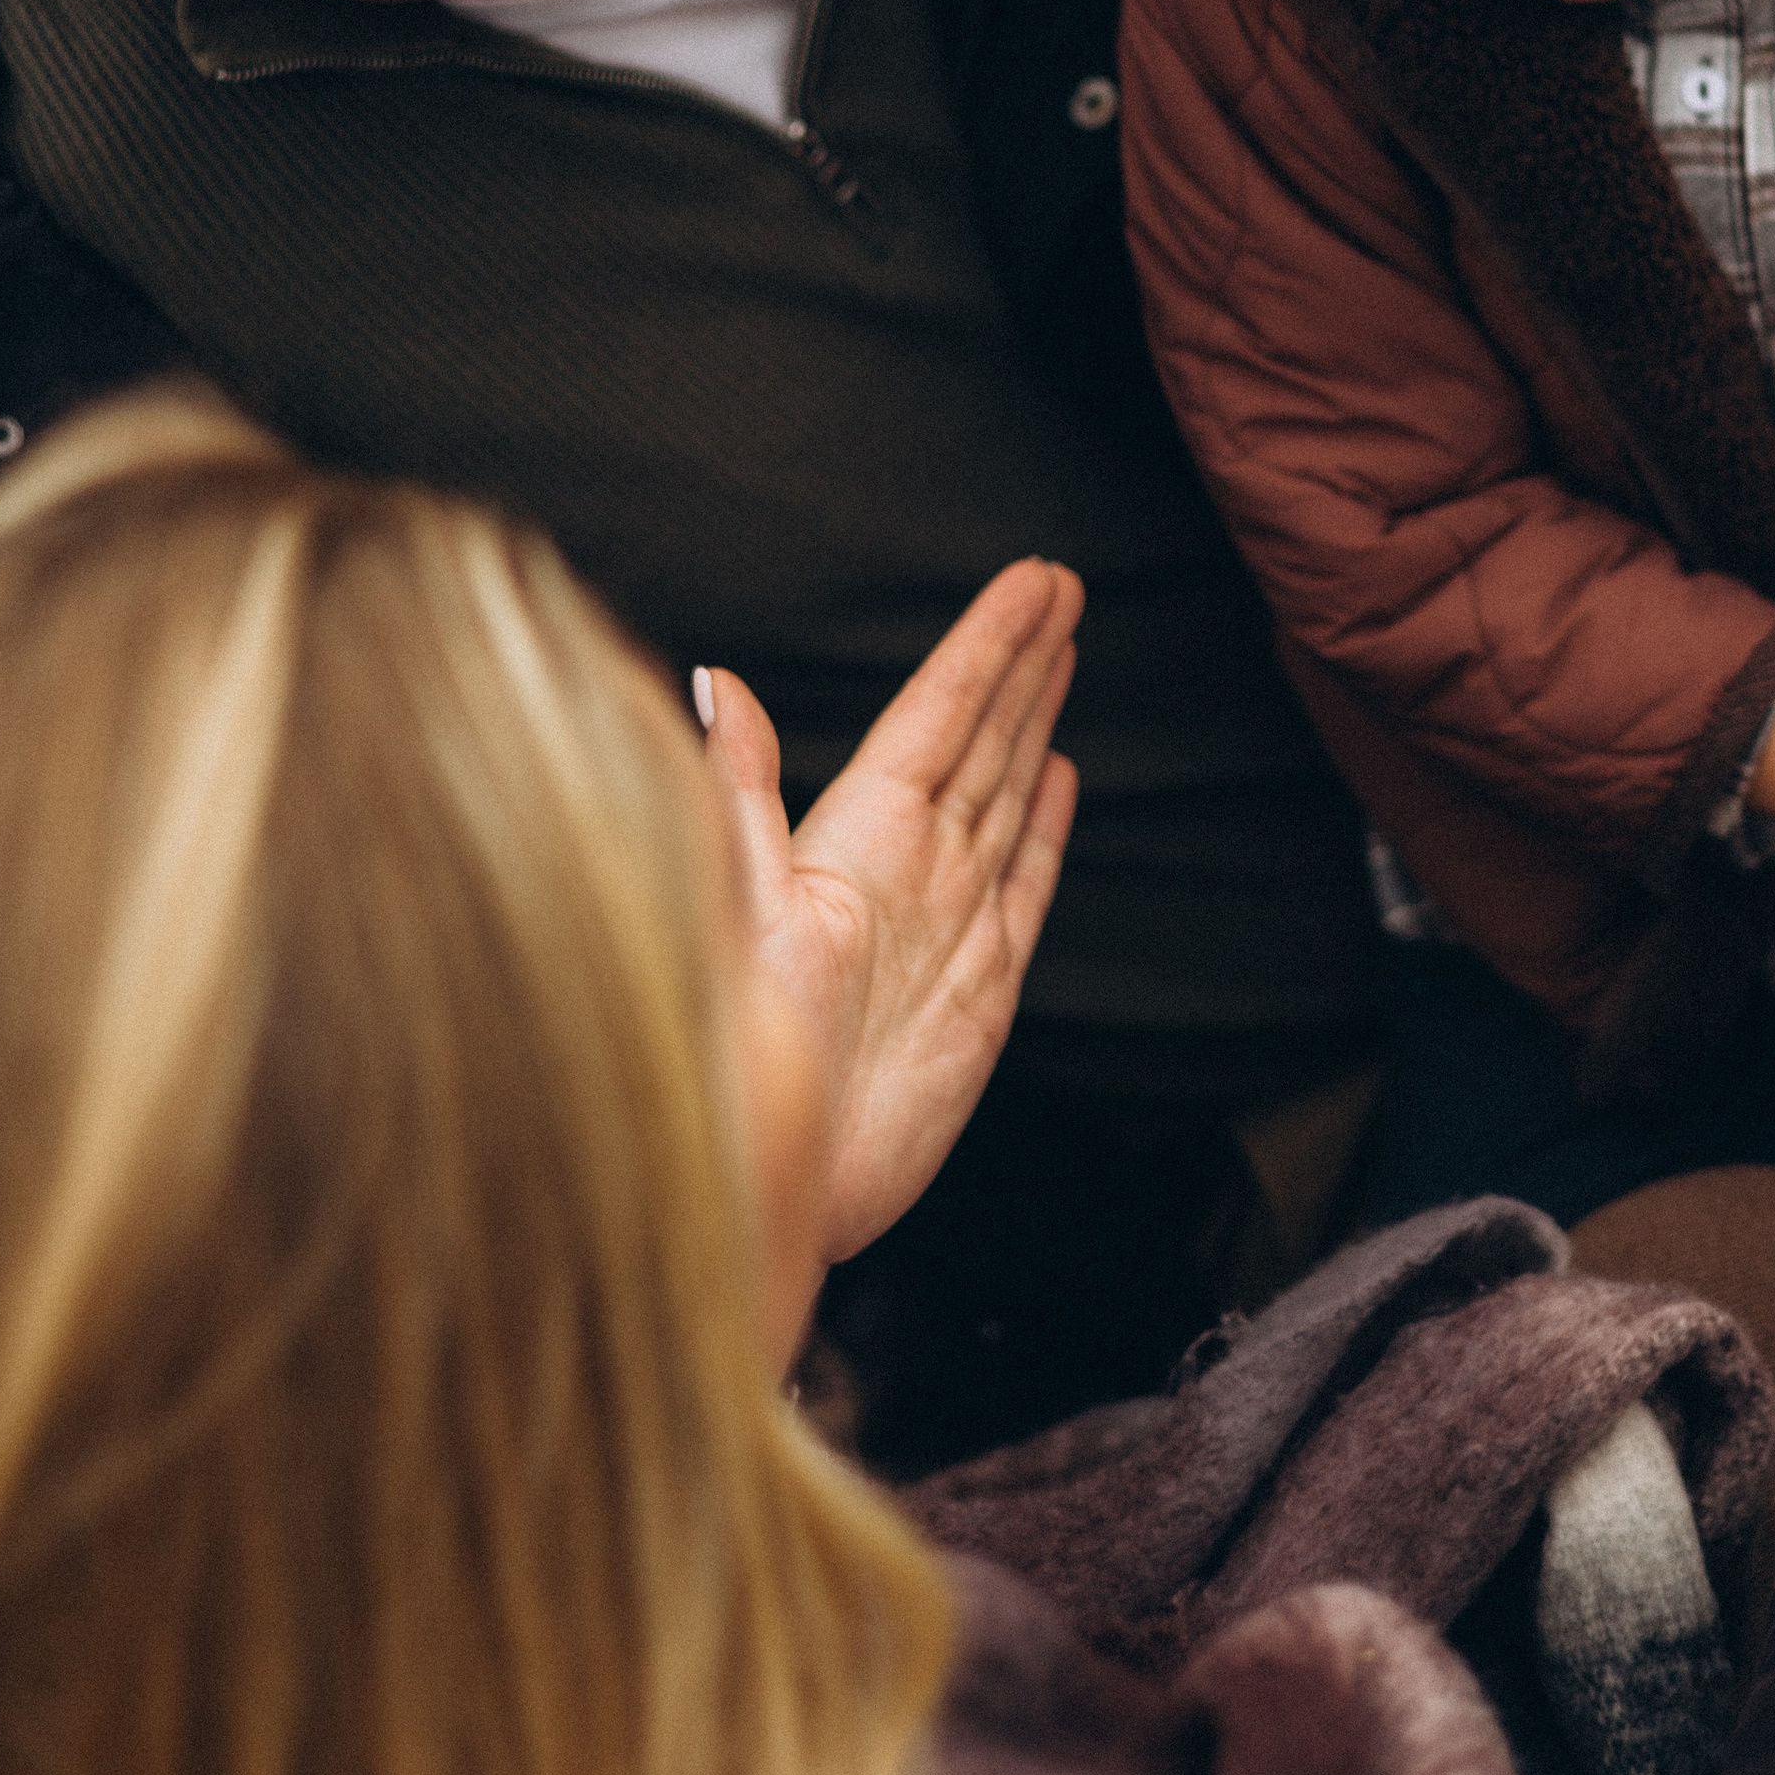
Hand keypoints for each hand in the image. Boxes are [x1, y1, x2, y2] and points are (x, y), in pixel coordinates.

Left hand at [697, 557, 1081, 1278]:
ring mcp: (948, 925)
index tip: (1033, 582)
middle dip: (1021, 663)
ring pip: (1005, 795)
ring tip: (1064, 654)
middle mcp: (907, 871)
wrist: (772, 1192)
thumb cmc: (736, 1063)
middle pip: (981, 740)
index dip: (987, 646)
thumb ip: (733, 794)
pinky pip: (1024, 883)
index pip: (937, 716)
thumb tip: (709, 678)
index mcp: (857, 841)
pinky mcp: (980, 986)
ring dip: (1034, 724)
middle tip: (1062, 589)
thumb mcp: (732, 914)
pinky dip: (1044, 827)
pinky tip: (1059, 779)